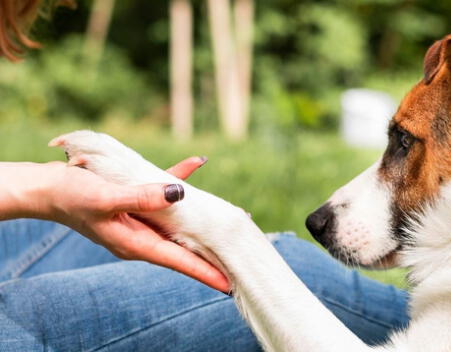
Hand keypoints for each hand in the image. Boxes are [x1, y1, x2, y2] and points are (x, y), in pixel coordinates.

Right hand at [0, 157, 230, 292]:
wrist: (46, 188)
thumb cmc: (70, 196)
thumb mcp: (106, 198)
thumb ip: (142, 197)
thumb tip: (180, 193)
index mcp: (135, 243)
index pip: (178, 261)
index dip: (204, 271)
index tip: (228, 282)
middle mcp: (141, 236)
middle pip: (183, 246)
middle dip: (210, 250)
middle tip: (240, 251)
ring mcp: (139, 220)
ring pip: (178, 221)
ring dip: (202, 217)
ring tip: (230, 216)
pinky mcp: (135, 202)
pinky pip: (162, 191)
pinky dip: (178, 179)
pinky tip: (195, 163)